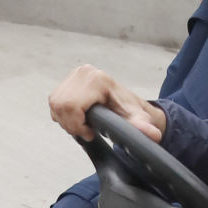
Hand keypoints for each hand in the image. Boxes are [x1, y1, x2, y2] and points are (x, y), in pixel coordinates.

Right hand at [49, 64, 165, 143]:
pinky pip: (54, 102)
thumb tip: (153, 134)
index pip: (72, 105)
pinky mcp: (67, 80)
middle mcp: (84, 73)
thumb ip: (141, 127)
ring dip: (66, 120)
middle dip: (71, 124)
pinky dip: (63, 115)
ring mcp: (74, 75)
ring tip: (83, 125)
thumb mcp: (136, 119)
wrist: (127, 104)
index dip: (77, 124)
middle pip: (61, 105)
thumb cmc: (130, 111)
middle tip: (86, 131)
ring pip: (55, 104)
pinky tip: (78, 118)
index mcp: (97, 79)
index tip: (90, 132)